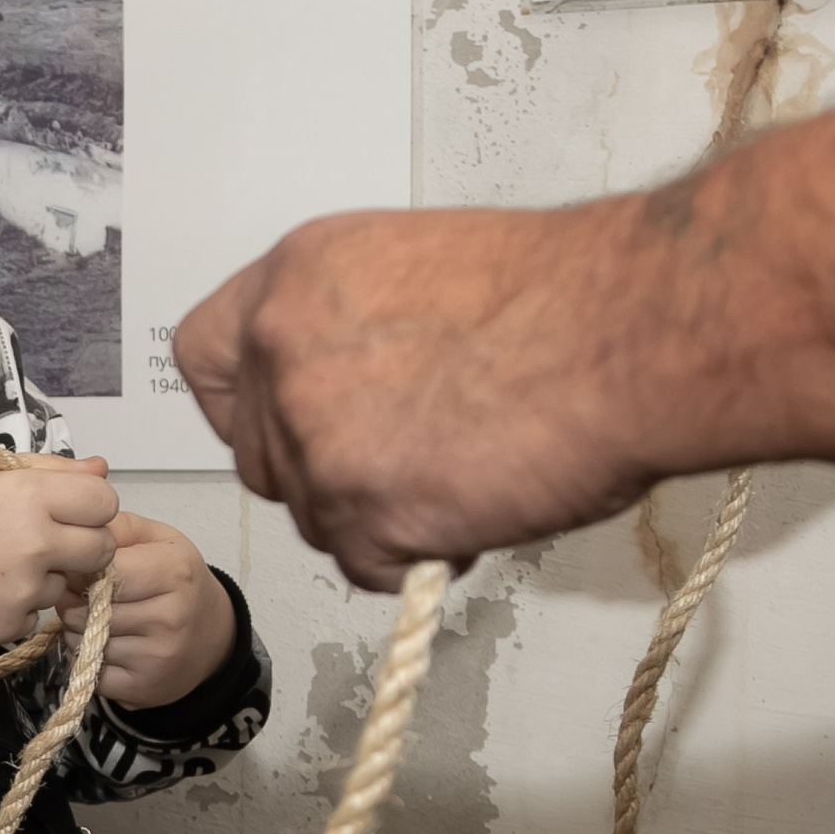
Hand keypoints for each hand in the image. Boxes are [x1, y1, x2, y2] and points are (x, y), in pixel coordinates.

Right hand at [0, 455, 117, 648]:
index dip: (90, 507)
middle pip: (102, 549)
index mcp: (31, 495)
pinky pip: (35, 615)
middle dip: (81, 546)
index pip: (106, 501)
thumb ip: (50, 469)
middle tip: (43, 543)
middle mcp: (35, 543)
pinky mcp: (9, 625)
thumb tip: (102, 470)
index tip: (67, 512)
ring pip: (68, 585)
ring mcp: (23, 590)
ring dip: (45, 578)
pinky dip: (17, 606)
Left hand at [61, 514, 233, 706]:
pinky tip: (102, 646)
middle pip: (88, 610)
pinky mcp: (144, 688)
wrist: (213, 635)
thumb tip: (75, 535)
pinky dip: (87, 660)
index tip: (81, 571)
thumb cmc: (177, 579)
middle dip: (74, 601)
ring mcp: (158, 657)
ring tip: (93, 620)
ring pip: (85, 642)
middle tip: (82, 596)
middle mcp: (170, 617)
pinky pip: (92, 674)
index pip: (104, 571)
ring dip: (77, 631)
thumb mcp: (157, 540)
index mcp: (174, 572)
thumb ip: (117, 528)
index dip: (82, 570)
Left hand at [172, 203, 659, 590]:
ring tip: (461, 473)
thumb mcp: (410, 269)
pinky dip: (414, 557)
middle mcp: (283, 353)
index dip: (242, 403)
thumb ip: (346, 328)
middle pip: (261, 454)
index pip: (204, 359)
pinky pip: (364, 564)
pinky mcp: (359, 511)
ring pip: (313, 515)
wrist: (630, 330)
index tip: (280, 422)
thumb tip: (338, 381)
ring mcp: (313, 437)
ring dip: (376, 516)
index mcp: (291, 282)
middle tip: (403, 460)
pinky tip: (470, 509)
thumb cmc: (559, 296)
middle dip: (323, 473)